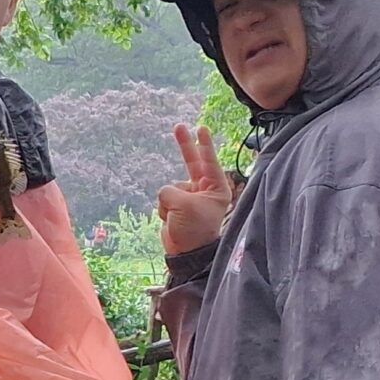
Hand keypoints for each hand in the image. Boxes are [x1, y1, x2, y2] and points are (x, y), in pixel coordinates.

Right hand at [156, 123, 231, 255]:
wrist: (185, 253)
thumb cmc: (194, 229)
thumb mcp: (183, 205)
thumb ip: (170, 191)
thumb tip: (165, 194)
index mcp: (216, 188)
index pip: (209, 161)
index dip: (204, 145)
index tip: (201, 128)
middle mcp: (204, 190)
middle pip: (192, 163)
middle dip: (185, 146)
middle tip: (179, 126)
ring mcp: (190, 198)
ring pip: (171, 188)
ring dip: (169, 202)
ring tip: (178, 218)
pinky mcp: (177, 206)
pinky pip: (164, 198)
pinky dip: (164, 209)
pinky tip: (172, 221)